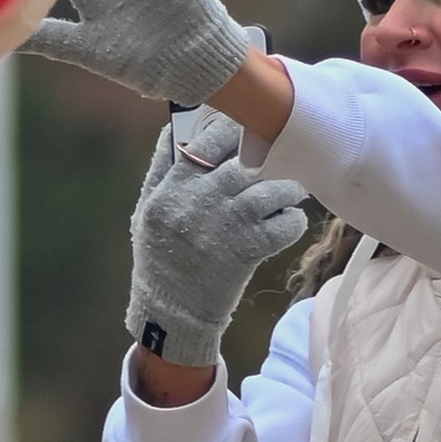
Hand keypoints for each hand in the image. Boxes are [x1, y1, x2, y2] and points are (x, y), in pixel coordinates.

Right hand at [125, 102, 311, 373]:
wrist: (171, 313)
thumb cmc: (159, 258)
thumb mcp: (147, 211)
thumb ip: (161, 169)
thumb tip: (173, 128)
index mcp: (173, 188)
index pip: (205, 140)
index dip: (230, 132)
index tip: (245, 134)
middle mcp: (199, 202)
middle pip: (245, 162)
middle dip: (268, 158)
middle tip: (280, 162)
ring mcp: (225, 226)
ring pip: (270, 190)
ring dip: (288, 190)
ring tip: (292, 194)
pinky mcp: (247, 251)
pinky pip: (284, 224)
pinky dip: (293, 221)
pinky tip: (288, 222)